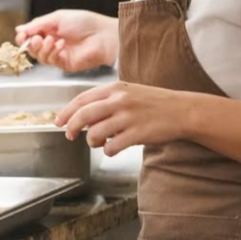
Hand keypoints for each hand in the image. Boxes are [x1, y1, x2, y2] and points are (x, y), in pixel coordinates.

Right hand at [14, 9, 117, 72]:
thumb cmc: (84, 22)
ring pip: (41, 57)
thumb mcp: (58, 18)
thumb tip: (19, 29)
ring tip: (52, 40)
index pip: (31, 36)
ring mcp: (59, 54)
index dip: (24, 37)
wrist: (103, 34)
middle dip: (32, 44)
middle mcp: (53, 43)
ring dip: (43, 48)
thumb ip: (38, 24)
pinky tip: (61, 45)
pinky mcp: (65, 64)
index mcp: (50, 30)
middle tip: (37, 39)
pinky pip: (52, 62)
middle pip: (33, 49)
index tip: (22, 36)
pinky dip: (53, 53)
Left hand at [56, 82, 189, 156]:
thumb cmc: (155, 103)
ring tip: (100, 142)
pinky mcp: (137, 134)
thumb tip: (83, 115)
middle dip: (71, 127)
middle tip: (69, 135)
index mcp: (115, 88)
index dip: (66, 112)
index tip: (58, 121)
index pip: (82, 99)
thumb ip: (107, 100)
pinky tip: (114, 148)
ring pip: (95, 134)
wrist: (182, 110)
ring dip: (92, 141)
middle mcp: (120, 101)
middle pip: (83, 115)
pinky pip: (112, 147)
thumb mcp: (129, 92)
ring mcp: (128, 117)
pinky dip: (108, 150)